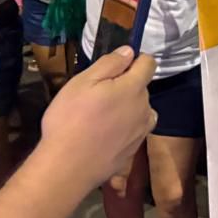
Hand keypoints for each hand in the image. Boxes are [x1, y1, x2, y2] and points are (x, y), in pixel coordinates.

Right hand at [39, 47, 156, 194]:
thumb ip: (110, 64)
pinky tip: (103, 136)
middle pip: (142, 88)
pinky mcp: (133, 151)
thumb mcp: (83, 82)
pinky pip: (133, 132)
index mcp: (134, 88)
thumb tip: (129, 51)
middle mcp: (145, 108)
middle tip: (97, 95)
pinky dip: (123, 129)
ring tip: (101, 117)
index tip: (119, 65)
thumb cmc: (71, 119)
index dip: (136, 60)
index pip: (149, 64)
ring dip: (127, 109)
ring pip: (140, 111)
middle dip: (126, 86)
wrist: (68, 167)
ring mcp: (141, 132)